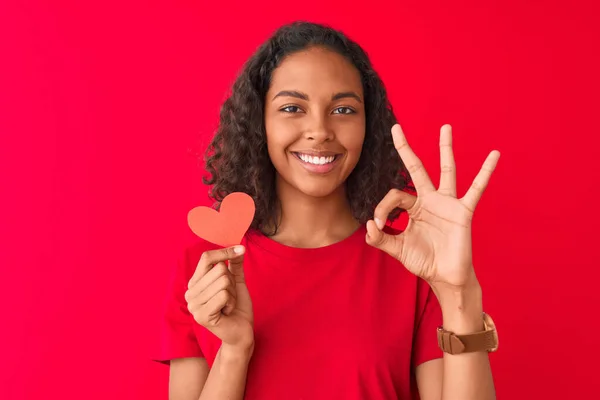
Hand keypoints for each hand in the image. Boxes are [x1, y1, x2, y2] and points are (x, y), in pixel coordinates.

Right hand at [185, 246, 253, 352]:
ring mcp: (194, 306)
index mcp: (195, 283)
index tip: (241, 249)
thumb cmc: (237, 308)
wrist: (242, 332)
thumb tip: (238, 247)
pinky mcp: (202, 316)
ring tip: (229, 305)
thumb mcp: (236, 282)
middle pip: (219, 269)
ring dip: (233, 293)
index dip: (224, 252)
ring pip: (223, 281)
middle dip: (232, 282)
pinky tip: (227, 312)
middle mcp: (190, 293)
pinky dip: (232, 302)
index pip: (206, 258)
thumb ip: (234, 265)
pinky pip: (224, 295)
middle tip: (230, 297)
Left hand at [366, 124, 499, 289]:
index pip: (394, 195)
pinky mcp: (463, 211)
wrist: (445, 277)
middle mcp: (429, 200)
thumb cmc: (423, 261)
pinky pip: (476, 188)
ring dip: (445, 148)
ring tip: (445, 126)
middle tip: (395, 127)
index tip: (380, 226)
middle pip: (416, 168)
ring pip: (446, 170)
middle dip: (405, 148)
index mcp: (413, 207)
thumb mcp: (397, 250)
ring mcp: (447, 203)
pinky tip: (494, 154)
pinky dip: (485, 172)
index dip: (383, 208)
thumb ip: (380, 240)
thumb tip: (369, 226)